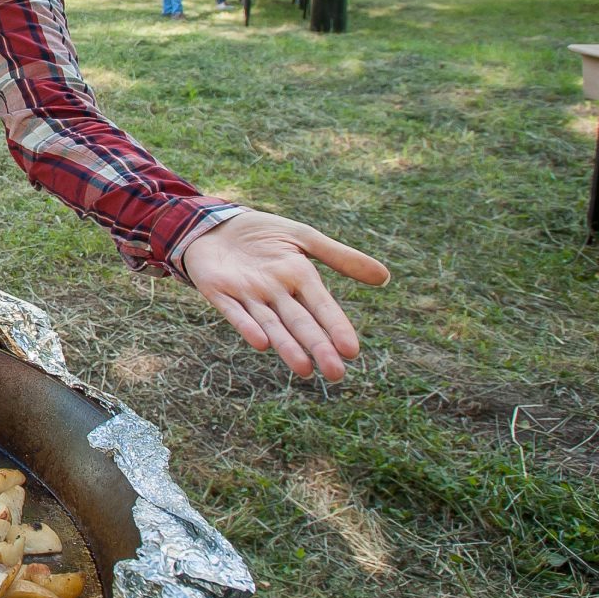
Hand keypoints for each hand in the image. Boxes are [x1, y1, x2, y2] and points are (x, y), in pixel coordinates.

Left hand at [179, 209, 388, 381]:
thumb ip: (340, 257)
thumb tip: (385, 277)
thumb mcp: (302, 238)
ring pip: (271, 324)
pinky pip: (234, 312)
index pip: (322, 306)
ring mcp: (247, 295)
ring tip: (304, 368)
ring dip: (287, 346)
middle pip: (300, 322)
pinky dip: (246, 326)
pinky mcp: (219, 292)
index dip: (336, 326)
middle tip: (335, 373)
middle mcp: (276, 293)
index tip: (352, 350)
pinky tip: (261, 342)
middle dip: (317, 346)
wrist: (213, 223)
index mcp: (299, 278)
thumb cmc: (262, 234)